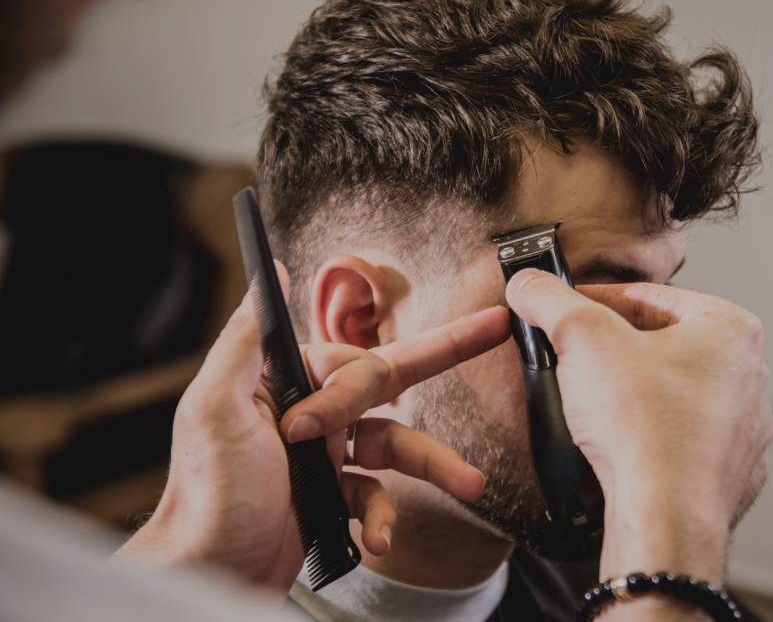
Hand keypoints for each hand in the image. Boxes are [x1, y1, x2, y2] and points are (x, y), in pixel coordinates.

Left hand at [115, 266, 508, 592]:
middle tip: (494, 327)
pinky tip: (380, 538)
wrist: (210, 574)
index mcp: (286, 383)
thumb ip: (247, 337)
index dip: (346, 392)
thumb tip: (272, 271)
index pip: (349, 364)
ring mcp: (327, 456)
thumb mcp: (216, 407)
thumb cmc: (206, 494)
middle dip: (445, 353)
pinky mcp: (334, 497)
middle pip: (389, 382)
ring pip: (398, 445)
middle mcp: (312, 412)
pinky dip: (386, 518)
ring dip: (436, 464)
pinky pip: (379, 496)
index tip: (306, 431)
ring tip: (472, 482)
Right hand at [505, 270, 772, 585]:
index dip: (593, 301)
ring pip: (673, 392)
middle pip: (662, 343)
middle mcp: (748, 375)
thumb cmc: (643, 428)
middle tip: (572, 358)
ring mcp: (742, 428)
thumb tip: (528, 283)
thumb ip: (549, 299)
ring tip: (592, 405)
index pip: (648, 297)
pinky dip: (649, 436)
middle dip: (613, 349)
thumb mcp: (581, 338)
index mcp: (729, 329)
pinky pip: (681, 439)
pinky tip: (620, 444)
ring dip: (631, 393)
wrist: (665, 519)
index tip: (562, 311)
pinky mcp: (729, 471)